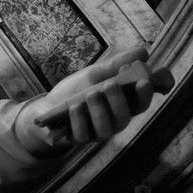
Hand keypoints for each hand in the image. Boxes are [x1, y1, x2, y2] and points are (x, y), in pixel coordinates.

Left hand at [17, 48, 172, 151]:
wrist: (46, 106)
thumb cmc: (75, 91)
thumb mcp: (94, 74)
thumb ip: (116, 65)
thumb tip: (143, 52)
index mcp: (122, 105)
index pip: (141, 102)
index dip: (146, 93)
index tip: (145, 80)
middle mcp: (113, 121)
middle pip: (125, 116)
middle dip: (119, 100)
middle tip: (110, 84)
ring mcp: (97, 132)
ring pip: (107, 128)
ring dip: (100, 110)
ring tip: (91, 94)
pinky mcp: (79, 139)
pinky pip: (83, 134)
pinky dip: (79, 120)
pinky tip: (74, 107)